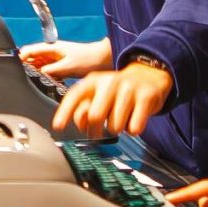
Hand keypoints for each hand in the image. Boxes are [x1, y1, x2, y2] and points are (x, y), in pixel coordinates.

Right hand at [22, 39, 112, 80]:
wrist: (104, 60)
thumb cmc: (89, 59)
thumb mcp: (68, 66)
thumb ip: (51, 70)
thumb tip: (39, 73)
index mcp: (52, 48)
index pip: (31, 50)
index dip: (21, 57)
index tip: (15, 65)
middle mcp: (53, 52)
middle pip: (34, 57)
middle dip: (27, 65)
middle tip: (23, 76)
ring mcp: (58, 59)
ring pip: (41, 65)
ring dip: (37, 71)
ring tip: (33, 80)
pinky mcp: (63, 66)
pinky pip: (49, 70)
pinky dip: (46, 75)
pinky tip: (46, 82)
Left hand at [51, 60, 174, 137]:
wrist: (150, 74)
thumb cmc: (118, 90)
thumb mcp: (98, 93)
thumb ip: (85, 107)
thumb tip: (80, 124)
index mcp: (93, 81)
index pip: (74, 96)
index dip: (65, 113)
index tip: (58, 127)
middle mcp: (109, 83)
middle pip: (95, 117)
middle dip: (96, 131)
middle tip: (100, 132)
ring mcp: (128, 89)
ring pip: (115, 126)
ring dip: (117, 129)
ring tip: (121, 119)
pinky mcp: (146, 97)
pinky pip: (134, 127)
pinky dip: (133, 130)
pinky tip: (134, 120)